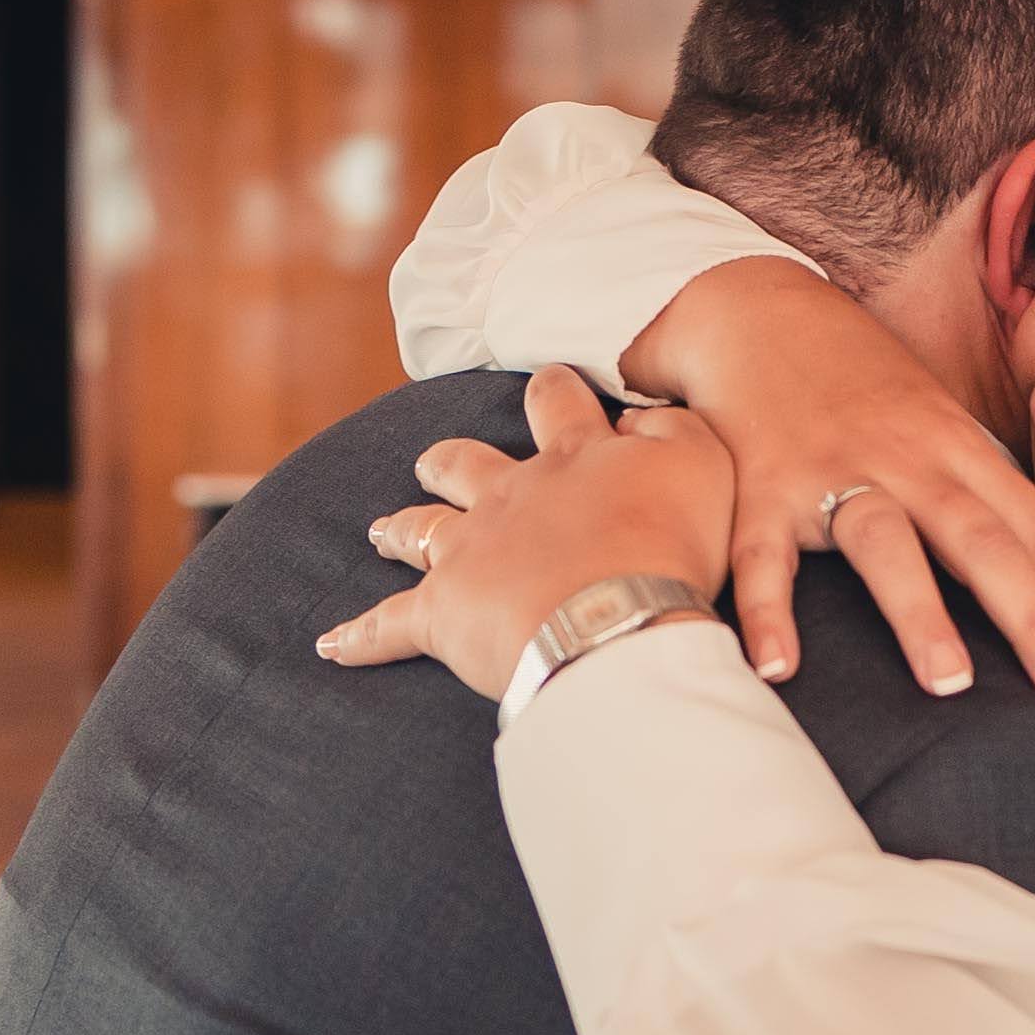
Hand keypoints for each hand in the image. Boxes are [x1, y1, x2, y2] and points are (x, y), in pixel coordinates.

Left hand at [320, 367, 734, 699]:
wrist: (618, 619)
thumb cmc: (671, 543)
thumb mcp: (703, 463)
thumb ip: (672, 430)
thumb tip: (635, 422)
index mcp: (575, 456)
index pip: (557, 404)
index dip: (553, 393)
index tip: (548, 388)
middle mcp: (511, 492)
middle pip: (466, 462)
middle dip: (451, 460)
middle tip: (436, 461)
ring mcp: (468, 549)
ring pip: (419, 528)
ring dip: (400, 528)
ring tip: (379, 531)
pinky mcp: (441, 612)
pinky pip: (388, 626)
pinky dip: (359, 637)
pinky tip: (332, 646)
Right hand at [628, 258, 1034, 705]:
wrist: (759, 311)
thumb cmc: (864, 392)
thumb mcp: (941, 429)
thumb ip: (987, 501)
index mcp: (961, 449)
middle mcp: (908, 458)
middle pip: (983, 541)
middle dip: (1034, 619)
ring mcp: (832, 468)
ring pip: (885, 541)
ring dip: (919, 612)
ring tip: (952, 685)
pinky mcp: (761, 486)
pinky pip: (763, 554)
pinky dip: (769, 610)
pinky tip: (780, 670)